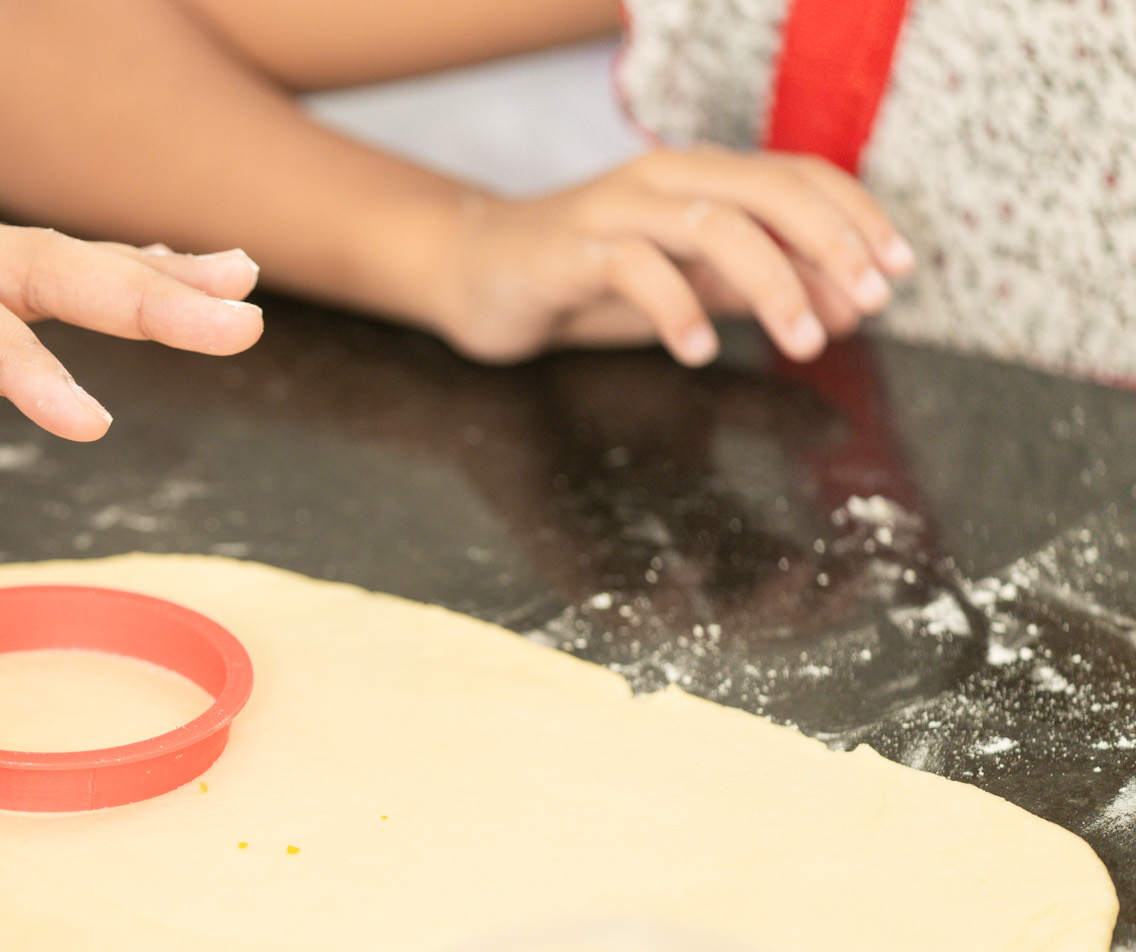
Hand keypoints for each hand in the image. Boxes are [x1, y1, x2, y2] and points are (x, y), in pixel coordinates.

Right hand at [427, 146, 915, 366]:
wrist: (478, 276)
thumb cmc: (586, 282)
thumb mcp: (689, 288)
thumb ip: (759, 291)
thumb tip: (846, 305)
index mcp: (702, 178)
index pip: (800, 176)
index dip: (857, 216)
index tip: (898, 270)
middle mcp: (666, 178)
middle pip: (770, 189)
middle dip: (832, 243)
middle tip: (869, 302)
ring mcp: (616, 209)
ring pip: (714, 223)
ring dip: (772, 282)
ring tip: (802, 341)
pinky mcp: (570, 249)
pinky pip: (635, 267)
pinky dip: (677, 309)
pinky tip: (698, 351)